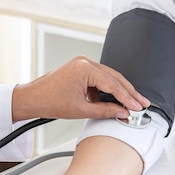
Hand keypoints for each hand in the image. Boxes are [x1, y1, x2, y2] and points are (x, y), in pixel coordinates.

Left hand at [11, 56, 149, 121]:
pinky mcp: (80, 69)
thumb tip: (122, 112)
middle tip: (142, 104)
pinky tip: (113, 101)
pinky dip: (107, 89)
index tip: (137, 107)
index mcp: (85, 68)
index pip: (113, 84)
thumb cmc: (49, 102)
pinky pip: (99, 78)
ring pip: (109, 77)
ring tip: (131, 104)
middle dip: (129, 92)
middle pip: (115, 77)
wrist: (32, 98)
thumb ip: (105, 111)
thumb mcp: (81, 110)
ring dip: (119, 91)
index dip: (128, 98)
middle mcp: (85, 62)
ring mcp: (82, 64)